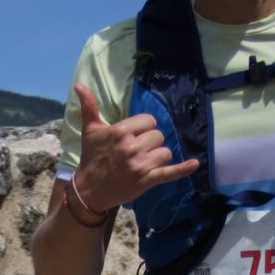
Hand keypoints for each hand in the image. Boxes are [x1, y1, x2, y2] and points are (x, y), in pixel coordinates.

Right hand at [71, 81, 198, 211]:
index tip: (134, 136)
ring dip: (158, 156)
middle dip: (150, 142)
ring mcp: (141, 164)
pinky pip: (169, 172)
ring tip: (145, 161)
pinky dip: (183, 168)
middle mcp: (132, 146)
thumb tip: (79, 84)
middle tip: (137, 151)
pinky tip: (194, 163)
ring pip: (165, 152)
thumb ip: (89, 106)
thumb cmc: (91, 157)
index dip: (144, 128)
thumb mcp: (90, 130)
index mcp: (121, 131)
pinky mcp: (147, 180)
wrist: (89, 190)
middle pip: (158, 135)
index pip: (149, 121)